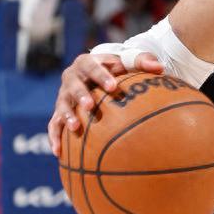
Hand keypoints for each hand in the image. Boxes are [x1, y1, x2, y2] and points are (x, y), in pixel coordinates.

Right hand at [47, 52, 163, 156]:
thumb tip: (160, 67)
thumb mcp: (128, 61)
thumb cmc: (116, 68)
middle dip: (81, 95)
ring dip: (66, 116)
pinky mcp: (59, 111)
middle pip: (73, 85)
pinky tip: (59, 152)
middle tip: (90, 105)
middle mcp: (72, 78)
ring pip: (61, 105)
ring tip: (76, 128)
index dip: (102, 76)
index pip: (93, 67)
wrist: (97, 73)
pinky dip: (54, 137)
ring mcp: (63, 95)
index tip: (113, 86)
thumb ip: (143, 61)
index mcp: (87, 62)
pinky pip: (54, 124)